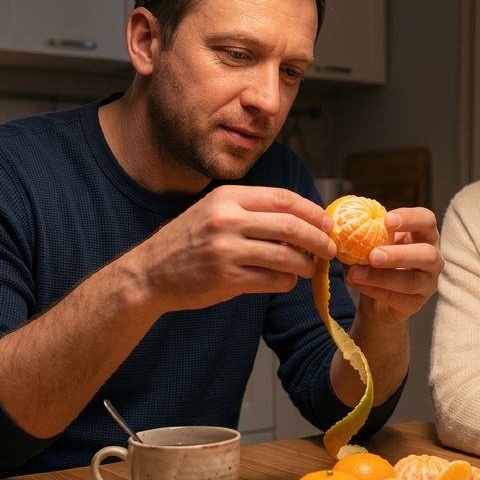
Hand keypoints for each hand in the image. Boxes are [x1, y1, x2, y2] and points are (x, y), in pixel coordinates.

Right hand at [132, 185, 335, 311]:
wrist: (149, 274)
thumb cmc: (187, 242)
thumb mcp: (213, 211)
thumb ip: (251, 210)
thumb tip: (301, 218)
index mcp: (227, 197)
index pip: (283, 198)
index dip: (312, 211)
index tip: (327, 223)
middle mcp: (227, 220)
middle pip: (290, 226)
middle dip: (318, 239)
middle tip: (330, 249)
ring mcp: (226, 250)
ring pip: (285, 256)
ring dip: (305, 264)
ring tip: (309, 268)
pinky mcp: (226, 279)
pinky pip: (272, 281)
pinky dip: (286, 282)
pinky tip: (286, 281)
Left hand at [345, 206, 443, 324]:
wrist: (377, 300)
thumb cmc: (377, 263)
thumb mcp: (372, 245)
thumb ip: (363, 236)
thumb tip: (342, 229)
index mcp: (423, 235)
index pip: (427, 220)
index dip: (411, 218)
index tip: (387, 220)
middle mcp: (433, 258)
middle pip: (427, 254)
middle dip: (399, 254)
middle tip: (373, 255)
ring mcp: (427, 283)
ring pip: (412, 281)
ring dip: (382, 277)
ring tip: (357, 273)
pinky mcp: (416, 304)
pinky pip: (398, 299)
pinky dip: (375, 290)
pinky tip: (358, 283)